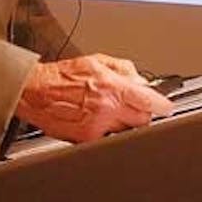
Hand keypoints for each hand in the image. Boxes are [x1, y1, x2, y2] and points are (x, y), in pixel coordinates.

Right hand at [15, 54, 172, 141]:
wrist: (35, 92)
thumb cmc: (61, 76)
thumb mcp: (97, 61)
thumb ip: (124, 70)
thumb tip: (141, 81)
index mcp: (112, 87)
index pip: (149, 101)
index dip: (163, 105)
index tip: (167, 107)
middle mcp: (107, 109)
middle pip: (142, 119)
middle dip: (142, 111)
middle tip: (134, 103)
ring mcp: (97, 127)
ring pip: (127, 130)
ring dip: (125, 121)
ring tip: (110, 108)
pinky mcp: (86, 139)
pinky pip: (109, 137)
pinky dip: (109, 129)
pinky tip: (98, 117)